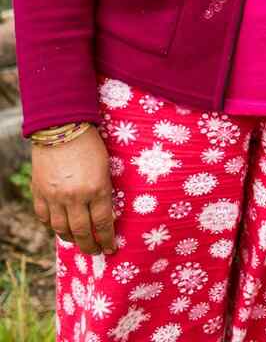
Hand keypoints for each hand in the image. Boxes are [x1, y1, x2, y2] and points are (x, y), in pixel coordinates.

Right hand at [32, 127, 115, 254]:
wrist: (62, 128)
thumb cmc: (91, 144)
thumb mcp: (106, 166)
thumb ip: (103, 189)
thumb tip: (103, 212)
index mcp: (97, 188)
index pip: (103, 223)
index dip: (108, 238)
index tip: (111, 248)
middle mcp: (75, 197)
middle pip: (83, 231)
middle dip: (91, 245)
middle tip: (96, 252)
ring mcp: (55, 197)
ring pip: (62, 229)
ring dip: (72, 239)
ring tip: (79, 242)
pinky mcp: (40, 193)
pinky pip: (45, 218)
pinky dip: (53, 226)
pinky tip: (60, 228)